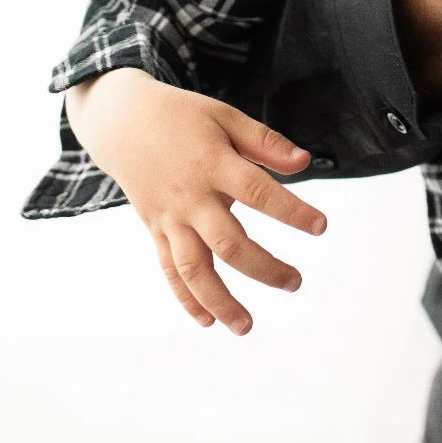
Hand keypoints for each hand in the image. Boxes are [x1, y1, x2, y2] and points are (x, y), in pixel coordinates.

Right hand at [64, 68, 327, 334]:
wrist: (121, 122)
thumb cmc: (180, 117)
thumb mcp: (225, 116)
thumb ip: (265, 141)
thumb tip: (305, 163)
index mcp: (213, 164)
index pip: (258, 192)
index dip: (291, 211)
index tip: (320, 226)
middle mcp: (190, 197)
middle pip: (228, 243)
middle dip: (264, 268)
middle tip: (296, 282)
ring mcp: (169, 218)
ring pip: (193, 269)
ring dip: (220, 301)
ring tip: (246, 326)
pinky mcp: (155, 230)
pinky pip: (169, 270)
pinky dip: (186, 298)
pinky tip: (208, 320)